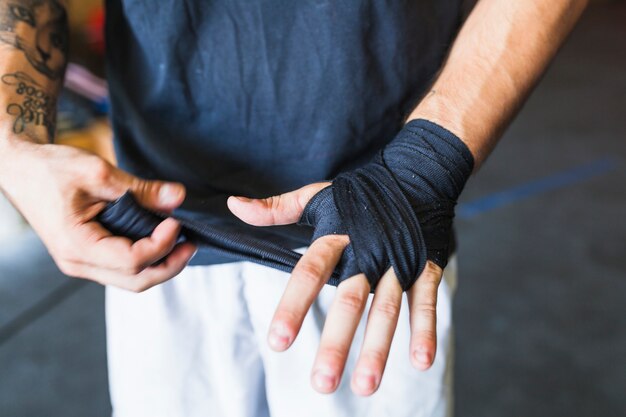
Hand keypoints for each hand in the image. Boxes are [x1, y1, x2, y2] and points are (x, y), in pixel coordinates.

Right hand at [0, 140, 195, 291]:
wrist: (21, 168)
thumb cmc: (51, 168)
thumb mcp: (98, 172)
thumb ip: (141, 189)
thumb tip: (178, 197)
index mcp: (76, 245)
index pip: (132, 261)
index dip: (162, 244)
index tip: (177, 222)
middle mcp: (78, 262)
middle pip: (136, 281)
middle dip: (169, 265)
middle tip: (191, 243)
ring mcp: (81, 262)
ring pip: (131, 279)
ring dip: (160, 264)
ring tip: (180, 241)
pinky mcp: (87, 256)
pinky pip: (122, 268)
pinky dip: (146, 258)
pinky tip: (160, 239)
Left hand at [227, 182, 443, 395]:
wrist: (416, 174)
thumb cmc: (360, 193)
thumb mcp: (317, 196)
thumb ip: (275, 208)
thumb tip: (233, 206)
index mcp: (337, 235)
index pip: (310, 272)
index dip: (294, 306)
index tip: (278, 341)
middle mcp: (367, 251)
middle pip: (350, 299)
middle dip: (337, 342)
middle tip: (322, 383)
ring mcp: (399, 259)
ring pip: (387, 308)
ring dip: (378, 348)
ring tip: (365, 386)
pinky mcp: (426, 265)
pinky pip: (426, 300)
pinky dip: (425, 330)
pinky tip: (420, 362)